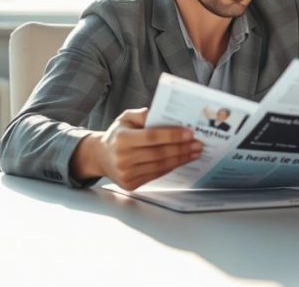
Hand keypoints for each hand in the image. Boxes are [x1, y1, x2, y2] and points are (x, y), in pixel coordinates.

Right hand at [71, 108, 202, 189]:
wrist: (100, 156)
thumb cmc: (117, 134)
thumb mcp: (126, 118)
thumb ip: (143, 115)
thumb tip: (164, 116)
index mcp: (122, 139)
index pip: (152, 137)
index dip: (172, 135)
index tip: (190, 133)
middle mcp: (123, 158)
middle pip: (159, 154)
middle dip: (182, 149)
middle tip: (198, 144)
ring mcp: (126, 174)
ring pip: (160, 166)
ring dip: (181, 159)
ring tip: (194, 152)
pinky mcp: (131, 184)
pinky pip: (156, 175)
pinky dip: (171, 167)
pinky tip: (182, 160)